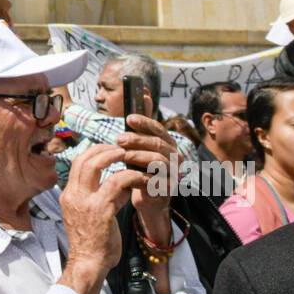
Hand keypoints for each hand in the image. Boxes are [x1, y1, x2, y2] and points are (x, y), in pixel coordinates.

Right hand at [57, 143, 154, 293]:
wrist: (87, 265)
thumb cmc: (91, 244)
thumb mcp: (86, 216)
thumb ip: (98, 198)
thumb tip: (119, 185)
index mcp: (68, 196)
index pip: (77, 163)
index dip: (94, 152)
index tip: (110, 152)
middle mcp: (73, 195)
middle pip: (83, 159)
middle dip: (103, 149)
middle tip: (121, 150)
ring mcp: (85, 201)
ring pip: (96, 165)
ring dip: (115, 157)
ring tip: (130, 158)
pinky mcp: (101, 209)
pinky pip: (117, 182)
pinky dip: (131, 176)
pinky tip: (141, 179)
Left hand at [116, 87, 176, 243]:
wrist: (148, 200)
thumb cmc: (142, 169)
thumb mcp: (140, 146)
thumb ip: (142, 124)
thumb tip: (144, 93)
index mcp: (168, 143)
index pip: (158, 129)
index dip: (145, 122)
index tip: (128, 118)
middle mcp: (175, 156)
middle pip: (158, 143)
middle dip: (137, 139)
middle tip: (119, 139)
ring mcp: (174, 173)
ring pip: (158, 160)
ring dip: (139, 156)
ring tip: (122, 155)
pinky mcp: (169, 189)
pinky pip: (157, 180)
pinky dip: (142, 175)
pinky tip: (129, 173)